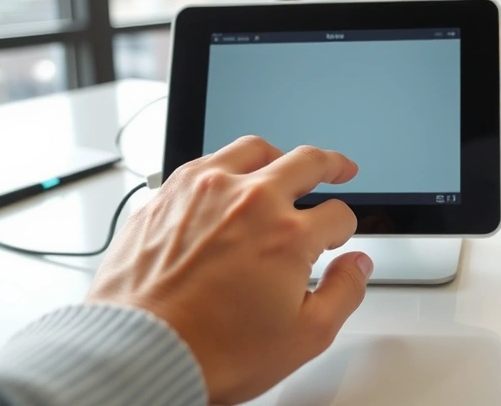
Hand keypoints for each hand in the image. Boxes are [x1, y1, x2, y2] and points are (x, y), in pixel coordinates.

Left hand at [85, 136, 372, 403]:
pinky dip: (229, 165)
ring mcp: (205, 191)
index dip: (345, 229)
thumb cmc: (212, 350)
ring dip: (279, 155)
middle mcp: (249, 201)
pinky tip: (229, 181)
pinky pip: (207, 161)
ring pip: (254, 149)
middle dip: (332, 165)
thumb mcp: (304, 336)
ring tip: (284, 163)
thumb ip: (344, 293)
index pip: (338, 214)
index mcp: (288, 235)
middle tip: (340, 168)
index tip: (338, 238)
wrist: (142, 352)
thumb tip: (358, 265)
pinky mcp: (169, 194)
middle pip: (306, 162)